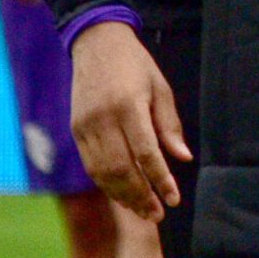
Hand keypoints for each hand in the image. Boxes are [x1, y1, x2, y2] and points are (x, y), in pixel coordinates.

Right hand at [69, 22, 191, 220]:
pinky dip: (107, 184)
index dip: (160, 179)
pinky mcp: (76, 129)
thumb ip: (169, 125)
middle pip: (122, 168)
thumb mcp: (160, 87)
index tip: (174, 198)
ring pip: (103, 172)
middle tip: (158, 214)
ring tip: (142, 211)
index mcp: (128, 105)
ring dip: (123, 196)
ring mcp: (86, 125)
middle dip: (141, 196)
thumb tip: (182, 159)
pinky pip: (91, 165)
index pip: (146, 152)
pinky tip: (122, 195)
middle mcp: (103, 119)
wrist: (96, 43)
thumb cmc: (135, 64)